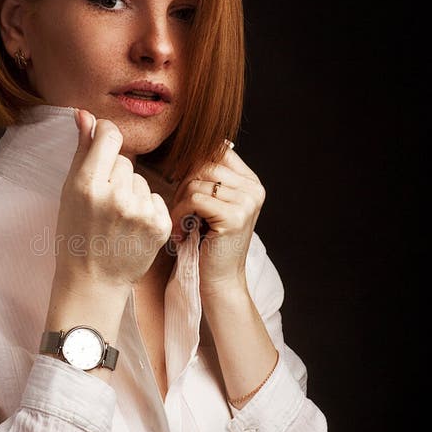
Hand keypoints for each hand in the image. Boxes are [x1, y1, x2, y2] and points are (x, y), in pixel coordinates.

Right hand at [53, 110, 172, 294]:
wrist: (94, 280)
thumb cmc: (76, 234)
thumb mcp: (70, 192)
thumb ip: (81, 150)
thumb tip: (84, 115)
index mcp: (87, 184)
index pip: (109, 135)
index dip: (105, 137)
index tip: (102, 147)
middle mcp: (115, 196)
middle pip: (125, 160)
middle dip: (116, 175)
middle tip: (103, 204)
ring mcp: (140, 211)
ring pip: (141, 180)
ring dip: (131, 193)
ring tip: (117, 219)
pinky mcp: (160, 225)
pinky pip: (155, 197)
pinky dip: (146, 209)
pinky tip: (131, 228)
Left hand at [169, 144, 265, 296]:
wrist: (219, 281)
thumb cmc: (209, 244)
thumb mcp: (212, 206)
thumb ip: (209, 180)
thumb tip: (186, 151)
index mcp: (251, 183)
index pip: (218, 151)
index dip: (193, 165)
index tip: (182, 188)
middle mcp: (253, 189)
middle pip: (204, 165)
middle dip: (182, 186)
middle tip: (178, 211)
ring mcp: (246, 202)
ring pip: (196, 182)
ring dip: (179, 204)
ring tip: (180, 225)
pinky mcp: (234, 216)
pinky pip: (194, 200)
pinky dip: (179, 215)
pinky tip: (182, 233)